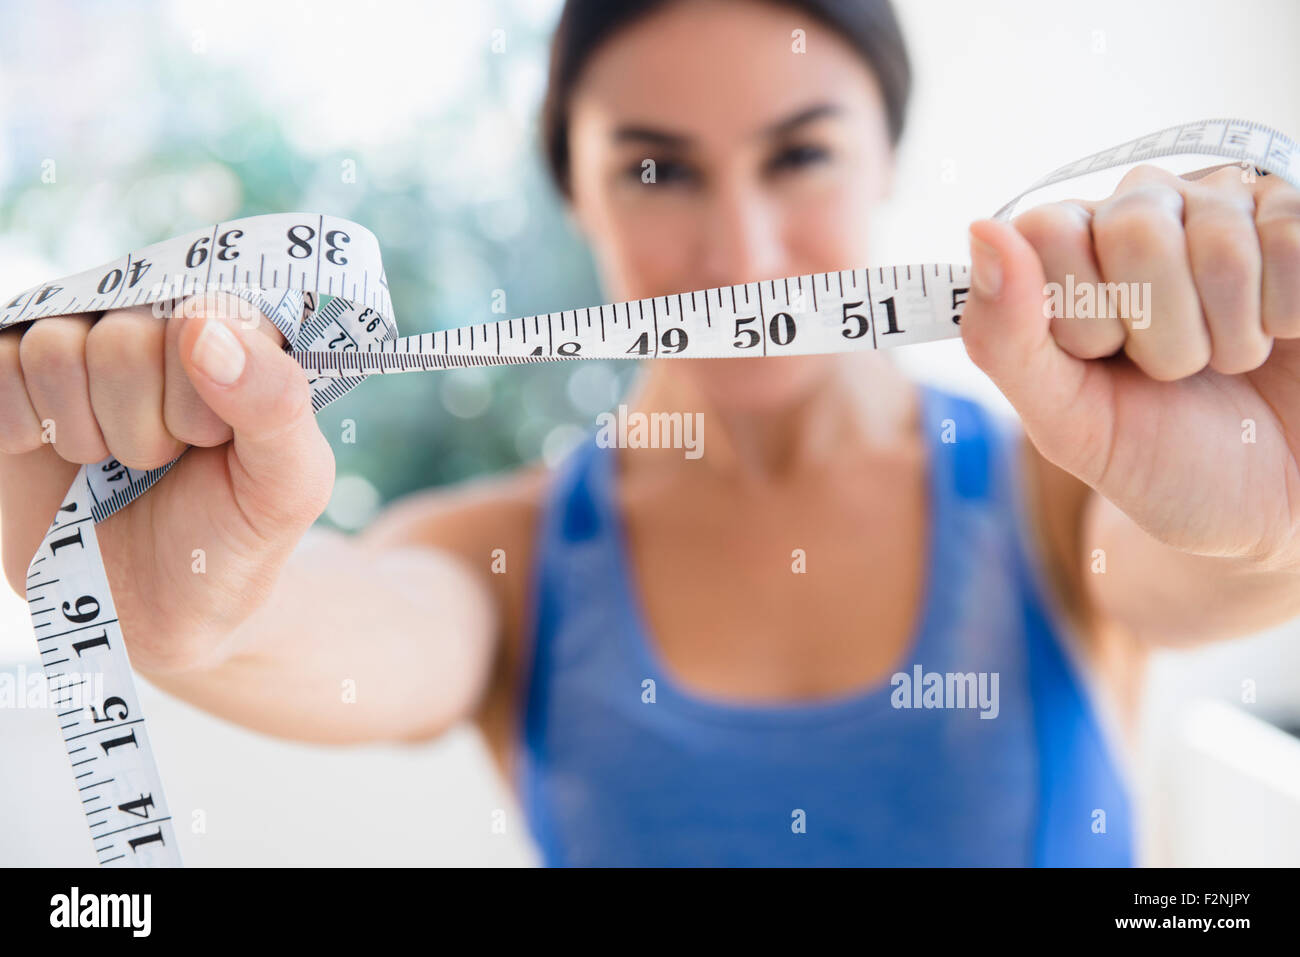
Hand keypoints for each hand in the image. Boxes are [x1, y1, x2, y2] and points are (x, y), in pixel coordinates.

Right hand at [0, 294, 334, 670]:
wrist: (156, 608)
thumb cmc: (235, 537)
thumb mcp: (288, 485)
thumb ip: (276, 402)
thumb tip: (199, 325)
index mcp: (238, 333)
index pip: (205, 314)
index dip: (202, 398)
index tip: (214, 441)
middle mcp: (158, 324)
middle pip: (123, 337)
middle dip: (143, 427)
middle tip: (162, 461)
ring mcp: (85, 346)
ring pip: (53, 347)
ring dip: (83, 431)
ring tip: (113, 461)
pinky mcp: (19, 377)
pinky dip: (24, 425)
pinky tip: (55, 452)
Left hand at [961, 163, 1299, 567]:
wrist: (1269, 499)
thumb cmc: (1159, 458)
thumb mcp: (1066, 422)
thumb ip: (1005, 338)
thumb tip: (982, 229)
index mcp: (1064, 252)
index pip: (1047, 230)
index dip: (1079, 313)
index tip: (1101, 360)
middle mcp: (1138, 211)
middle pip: (1134, 227)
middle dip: (1158, 334)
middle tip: (1171, 372)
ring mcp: (1222, 207)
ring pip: (1221, 241)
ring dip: (1229, 336)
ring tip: (1228, 362)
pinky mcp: (1293, 218)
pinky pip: (1291, 237)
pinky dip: (1286, 315)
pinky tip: (1280, 334)